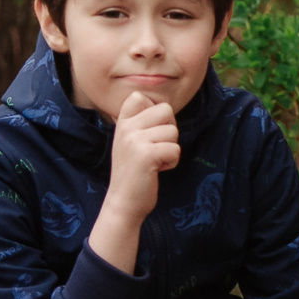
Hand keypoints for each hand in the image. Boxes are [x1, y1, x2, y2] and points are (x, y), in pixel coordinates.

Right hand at [88, 90, 177, 270]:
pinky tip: (156, 170)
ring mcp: (134, 140)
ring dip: (170, 149)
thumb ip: (142, 122)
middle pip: (165, 110)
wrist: (123, 202)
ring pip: (173, 131)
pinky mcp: (146, 154)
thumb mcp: (131, 141)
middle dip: (168, 131)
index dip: (155, 112)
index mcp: (122, 123)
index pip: (140, 96)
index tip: (149, 133)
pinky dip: (172, 162)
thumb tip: (164, 104)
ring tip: (154, 161)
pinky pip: (175, 149)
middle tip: (155, 149)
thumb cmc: (134, 172)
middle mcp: (126, 128)